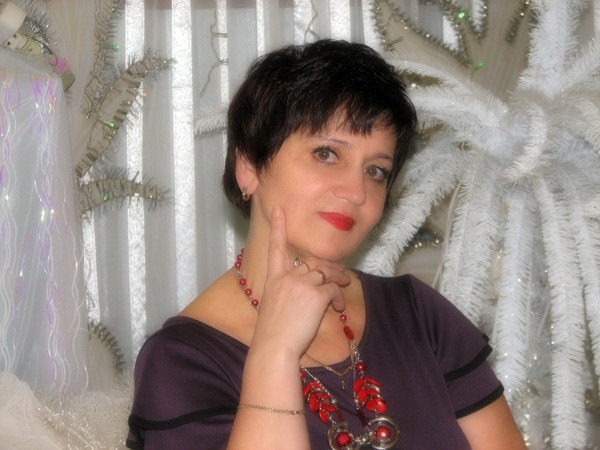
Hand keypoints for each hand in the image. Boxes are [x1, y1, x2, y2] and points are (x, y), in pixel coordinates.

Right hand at [250, 205, 349, 357]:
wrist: (274, 347)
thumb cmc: (271, 333)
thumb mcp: (272, 306)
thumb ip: (286, 292)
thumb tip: (304, 292)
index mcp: (273, 278)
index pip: (276, 247)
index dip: (278, 227)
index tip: (279, 209)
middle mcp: (287, 276)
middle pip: (312, 262)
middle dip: (329, 266)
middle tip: (341, 274)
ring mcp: (302, 283)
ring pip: (326, 272)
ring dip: (338, 279)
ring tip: (344, 287)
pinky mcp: (316, 294)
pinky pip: (333, 288)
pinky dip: (338, 296)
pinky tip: (336, 308)